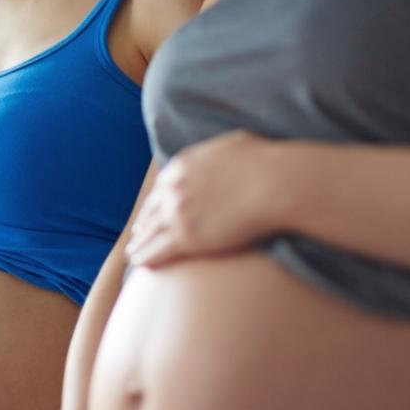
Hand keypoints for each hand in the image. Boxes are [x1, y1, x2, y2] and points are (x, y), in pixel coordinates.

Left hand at [126, 131, 282, 267]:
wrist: (276, 182)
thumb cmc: (267, 162)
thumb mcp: (234, 145)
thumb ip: (218, 153)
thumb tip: (225, 153)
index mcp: (182, 165)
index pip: (160, 188)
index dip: (155, 203)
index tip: (152, 212)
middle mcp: (173, 188)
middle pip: (151, 211)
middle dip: (143, 224)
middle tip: (137, 235)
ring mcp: (178, 212)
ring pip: (149, 232)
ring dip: (139, 244)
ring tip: (133, 254)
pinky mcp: (187, 236)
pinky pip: (158, 250)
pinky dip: (146, 257)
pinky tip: (140, 264)